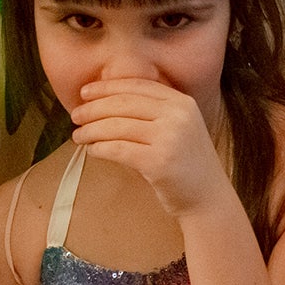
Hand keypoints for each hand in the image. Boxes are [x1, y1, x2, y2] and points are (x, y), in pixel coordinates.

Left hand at [70, 77, 231, 219]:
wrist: (208, 198)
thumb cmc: (186, 163)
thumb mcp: (179, 128)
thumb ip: (154, 111)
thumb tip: (105, 100)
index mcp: (182, 102)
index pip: (137, 86)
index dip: (106, 87)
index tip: (85, 92)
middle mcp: (178, 116)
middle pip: (123, 104)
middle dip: (93, 108)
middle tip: (75, 116)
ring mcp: (170, 138)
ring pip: (117, 126)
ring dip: (91, 130)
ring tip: (78, 135)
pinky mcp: (159, 162)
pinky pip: (118, 149)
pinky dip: (99, 148)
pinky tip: (92, 151)